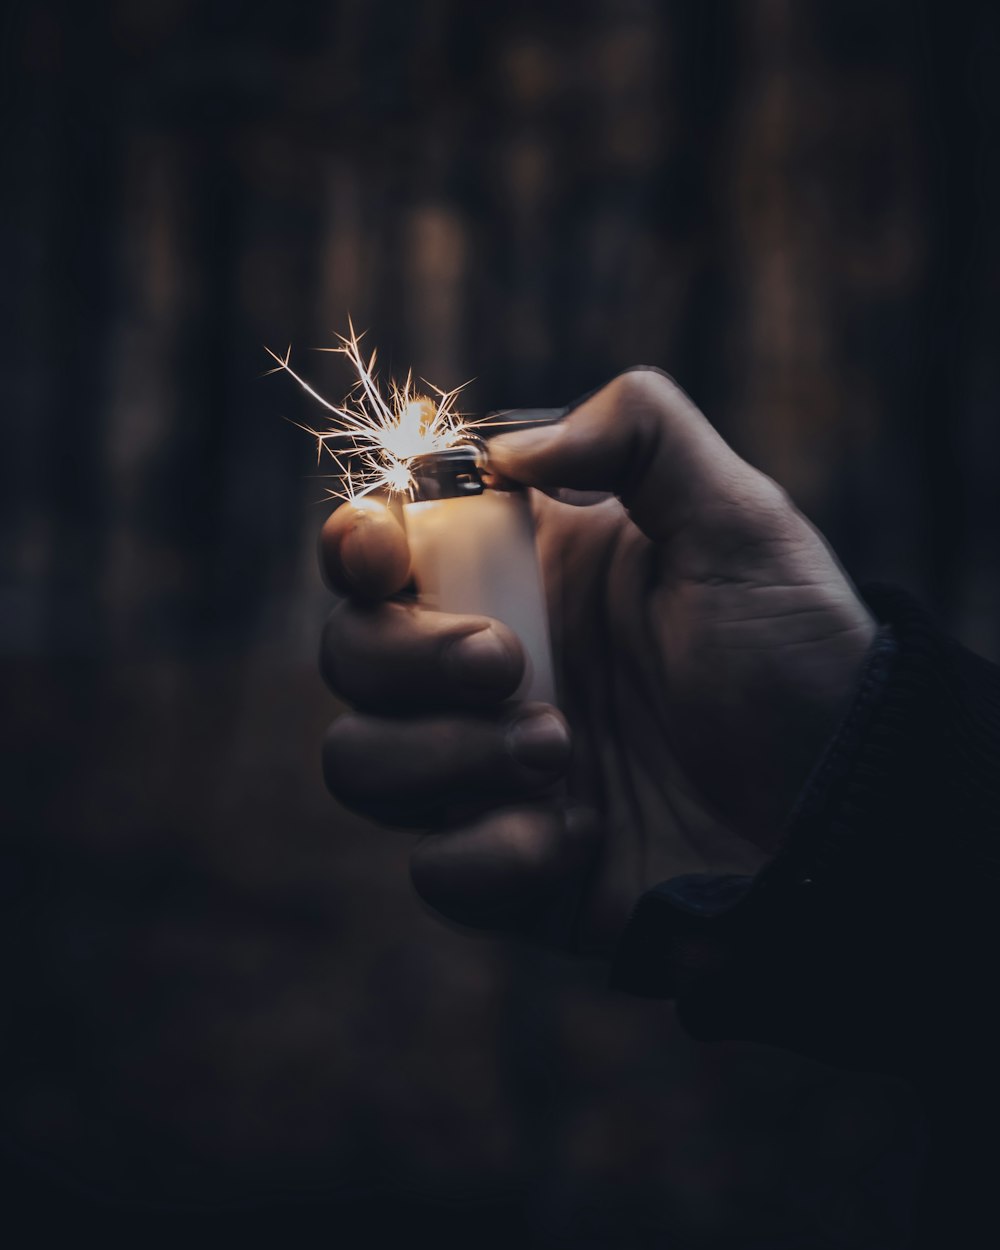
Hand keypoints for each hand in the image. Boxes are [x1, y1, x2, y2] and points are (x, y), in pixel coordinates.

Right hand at [317, 369, 874, 953]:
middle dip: (406, 657)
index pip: (380, 554)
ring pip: (359, 764)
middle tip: (510, 662)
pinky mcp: (509, 867)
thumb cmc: (795, 656)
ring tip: (560, 752)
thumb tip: (507, 451)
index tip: (381, 552)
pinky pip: (432, 871)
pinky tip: (574, 839)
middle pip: (349, 655)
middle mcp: (487, 671)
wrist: (842, 810)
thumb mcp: (740, 520)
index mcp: (522, 580)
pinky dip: (488, 855)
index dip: (353, 546)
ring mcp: (489, 772)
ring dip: (444, 757)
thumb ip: (639, 433)